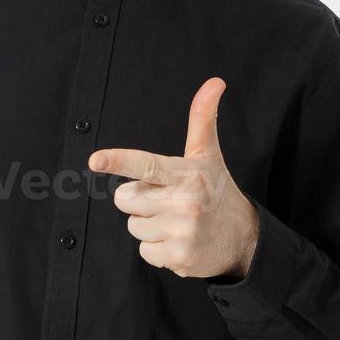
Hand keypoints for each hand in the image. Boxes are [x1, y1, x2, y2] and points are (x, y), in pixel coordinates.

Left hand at [89, 77, 259, 278]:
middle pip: (125, 199)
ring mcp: (181, 232)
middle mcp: (184, 202)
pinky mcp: (179, 258)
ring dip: (149, 225)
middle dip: (138, 199)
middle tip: (165, 199)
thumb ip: (202, 118)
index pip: (146, 164)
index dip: (119, 160)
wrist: (244, 239)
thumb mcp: (208, 155)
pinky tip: (178, 241)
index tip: (95, 160)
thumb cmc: (217, 190)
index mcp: (185, 174)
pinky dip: (157, 249)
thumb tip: (215, 81)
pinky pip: (144, 252)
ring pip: (133, 226)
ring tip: (175, 221)